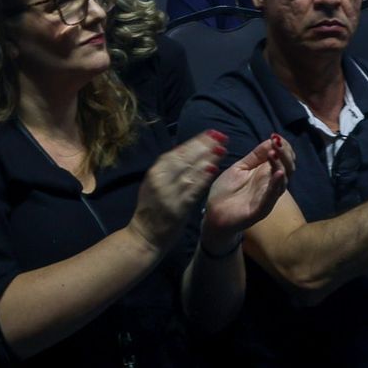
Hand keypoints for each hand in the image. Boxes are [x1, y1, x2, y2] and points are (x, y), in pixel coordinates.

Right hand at [131, 131, 227, 253]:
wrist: (145, 235)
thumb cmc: (152, 208)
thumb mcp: (155, 184)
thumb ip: (169, 169)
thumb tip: (187, 151)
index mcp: (155, 172)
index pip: (177, 152)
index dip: (195, 141)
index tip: (211, 133)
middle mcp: (160, 180)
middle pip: (184, 158)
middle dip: (204, 146)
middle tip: (221, 136)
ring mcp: (168, 194)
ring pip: (190, 172)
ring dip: (207, 159)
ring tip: (221, 149)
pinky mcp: (177, 208)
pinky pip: (192, 190)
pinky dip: (203, 178)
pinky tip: (214, 170)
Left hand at [200, 134, 293, 249]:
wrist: (214, 214)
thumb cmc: (227, 191)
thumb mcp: (240, 167)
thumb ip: (255, 156)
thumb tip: (270, 140)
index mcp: (266, 174)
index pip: (283, 159)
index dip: (283, 147)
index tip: (276, 137)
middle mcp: (270, 185)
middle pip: (288, 169)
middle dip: (285, 154)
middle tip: (277, 143)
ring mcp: (267, 198)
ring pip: (282, 182)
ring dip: (280, 166)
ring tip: (273, 153)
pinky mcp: (260, 210)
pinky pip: (271, 197)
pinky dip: (275, 185)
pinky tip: (277, 173)